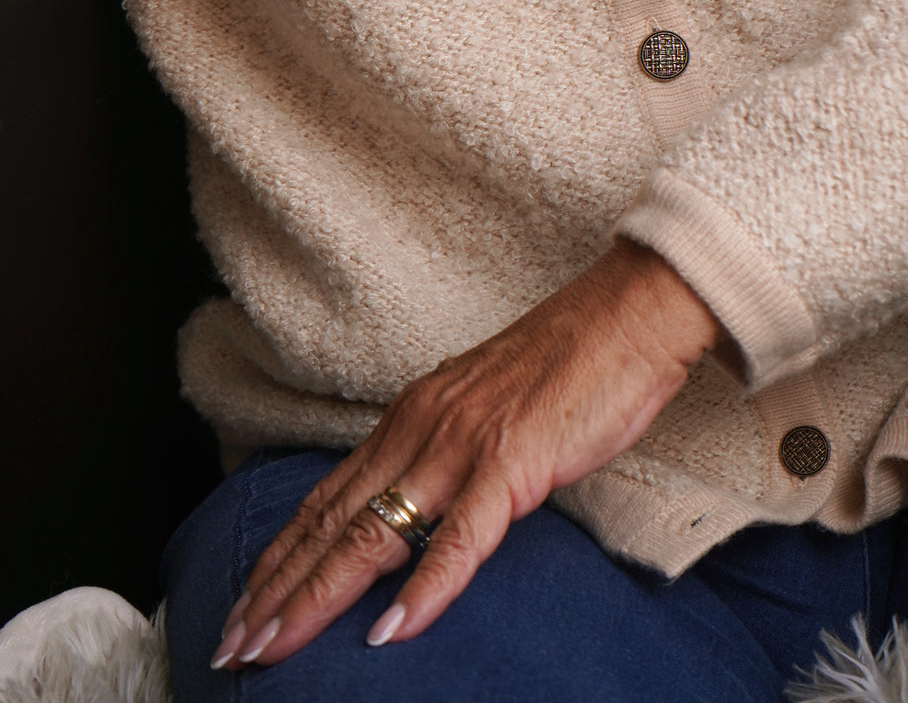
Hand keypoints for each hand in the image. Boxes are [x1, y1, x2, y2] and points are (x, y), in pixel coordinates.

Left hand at [212, 239, 723, 666]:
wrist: (626, 314)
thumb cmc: (568, 365)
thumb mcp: (484, 410)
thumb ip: (447, 456)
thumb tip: (422, 510)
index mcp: (413, 416)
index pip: (327, 498)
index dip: (280, 556)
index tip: (241, 605)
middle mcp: (421, 428)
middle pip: (332, 522)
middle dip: (275, 591)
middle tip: (228, 646)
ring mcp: (463, 445)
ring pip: (373, 532)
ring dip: (317, 597)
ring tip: (274, 647)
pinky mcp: (512, 462)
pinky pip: (460, 537)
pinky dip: (424, 589)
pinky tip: (390, 633)